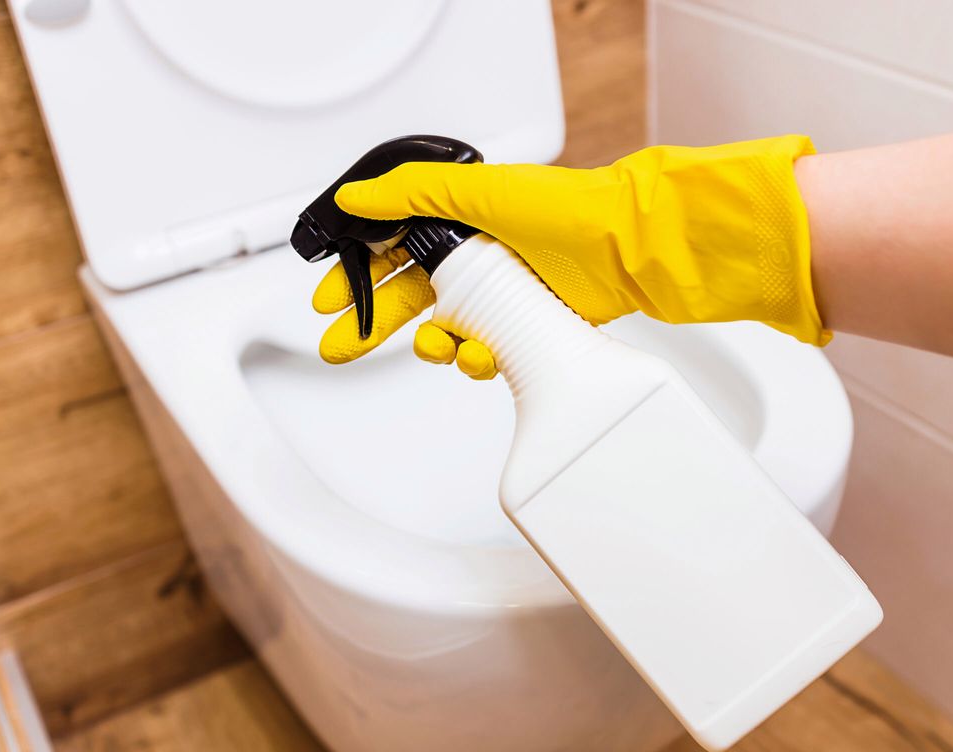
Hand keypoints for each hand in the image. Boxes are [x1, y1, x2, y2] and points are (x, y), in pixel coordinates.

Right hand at [312, 135, 828, 379]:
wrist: (625, 249)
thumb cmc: (563, 211)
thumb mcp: (475, 192)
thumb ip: (408, 195)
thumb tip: (353, 199)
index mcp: (459, 221)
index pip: (391, 251)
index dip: (357, 278)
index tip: (326, 300)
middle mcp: (477, 257)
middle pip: (408, 299)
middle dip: (371, 324)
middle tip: (341, 345)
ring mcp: (500, 295)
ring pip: (444, 333)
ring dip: (433, 347)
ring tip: (438, 348)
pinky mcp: (524, 328)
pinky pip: (484, 353)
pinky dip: (477, 359)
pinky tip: (484, 355)